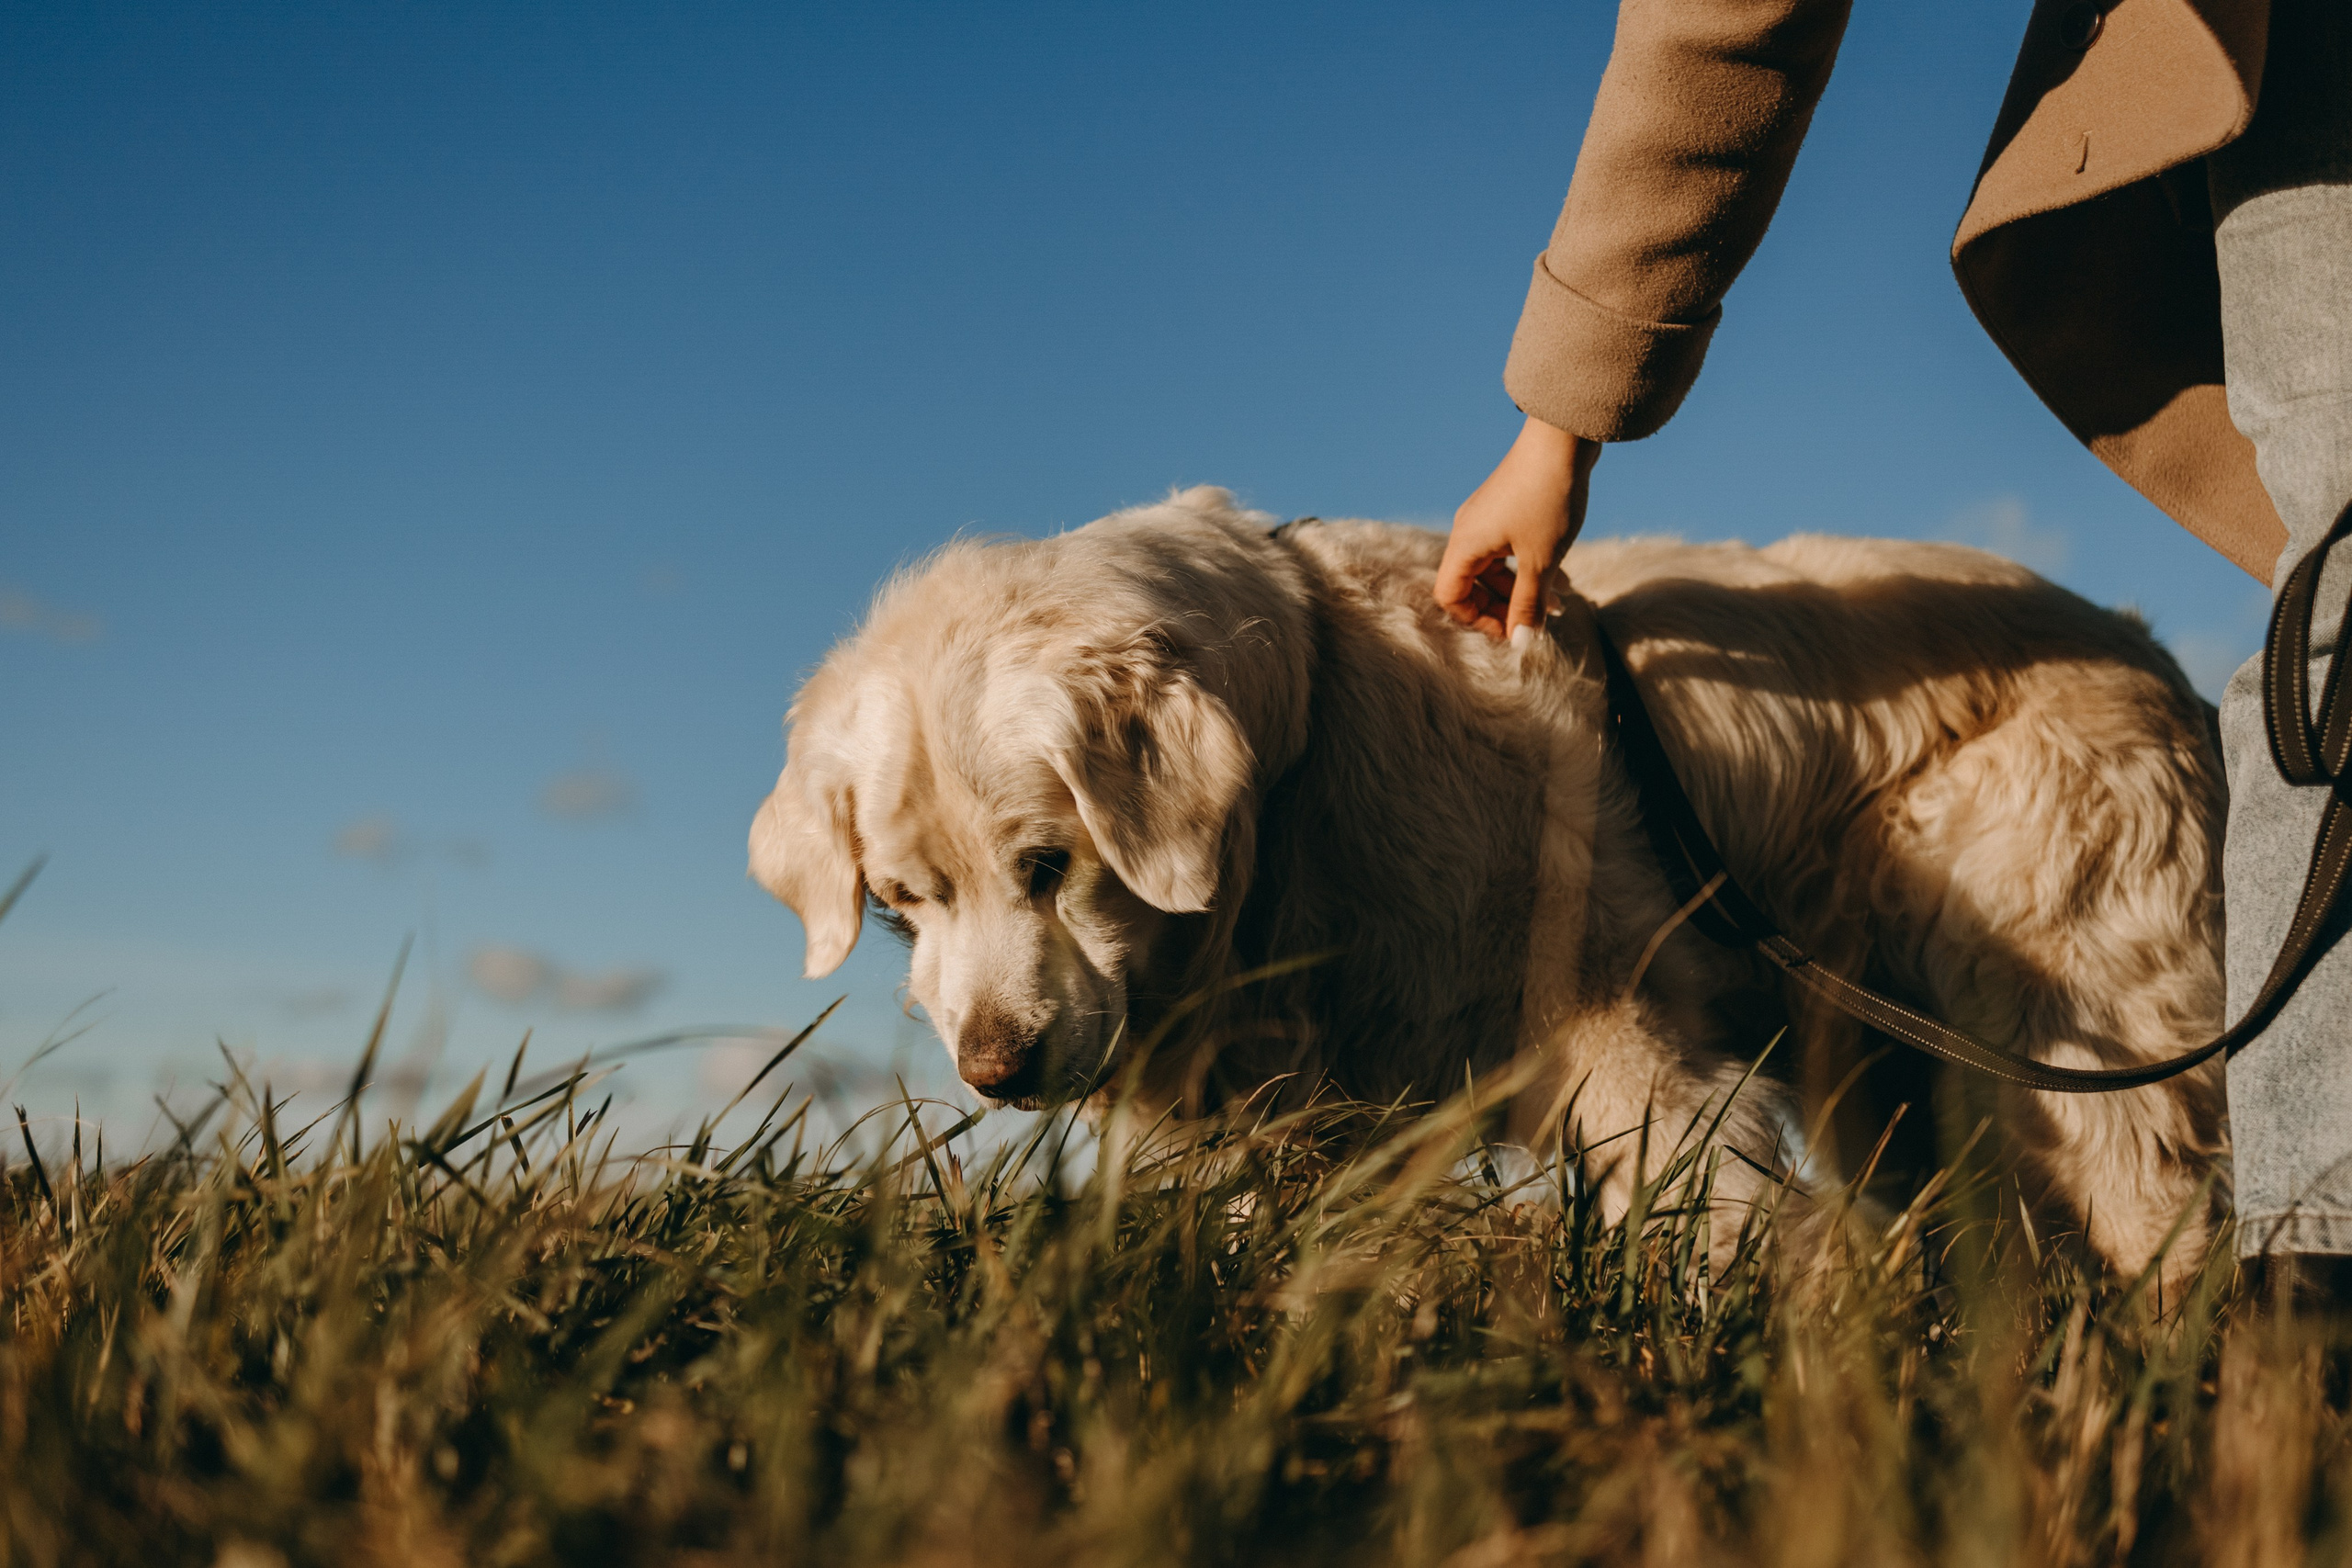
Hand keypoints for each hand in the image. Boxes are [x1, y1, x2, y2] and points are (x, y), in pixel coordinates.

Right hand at [1435, 416, 1600, 639]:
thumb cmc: (1548, 499)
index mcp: (1465, 544)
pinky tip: (1558, 575)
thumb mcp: (1541, 561)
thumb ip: (1528, 604)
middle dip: (1504, 607)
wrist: (1563, 439)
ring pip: (1493, 566)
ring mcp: (1486, 516)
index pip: (1450, 597)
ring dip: (1521, 588)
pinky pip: (1506, 548)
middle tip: (1539, 621)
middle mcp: (1468, 530)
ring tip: (1559, 602)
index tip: (1512, 630)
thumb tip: (1520, 643)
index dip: (1477, 620)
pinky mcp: (1506, 506)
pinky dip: (1526, 566)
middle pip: (1471, 584)